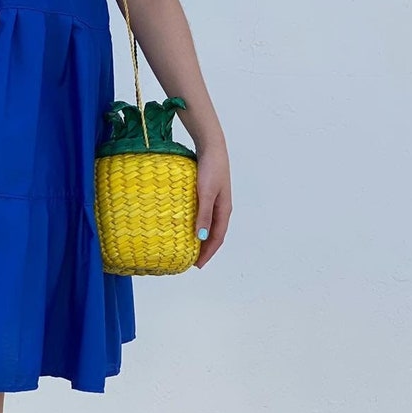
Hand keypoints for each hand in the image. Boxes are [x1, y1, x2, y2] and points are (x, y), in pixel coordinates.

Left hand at [193, 142, 230, 268]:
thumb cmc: (211, 168)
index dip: (208, 253)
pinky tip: (187, 225)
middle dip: (205, 248)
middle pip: (214, 233)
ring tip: (189, 247)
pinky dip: (197, 224)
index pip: (217, 237)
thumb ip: (204, 214)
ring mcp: (215, 200)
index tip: (197, 265)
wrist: (211, 146)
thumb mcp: (206, 193)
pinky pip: (203, 214)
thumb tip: (200, 237)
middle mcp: (221, 207)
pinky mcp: (207, 193)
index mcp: (224, 210)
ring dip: (201, 237)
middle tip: (192, 261)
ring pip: (209, 224)